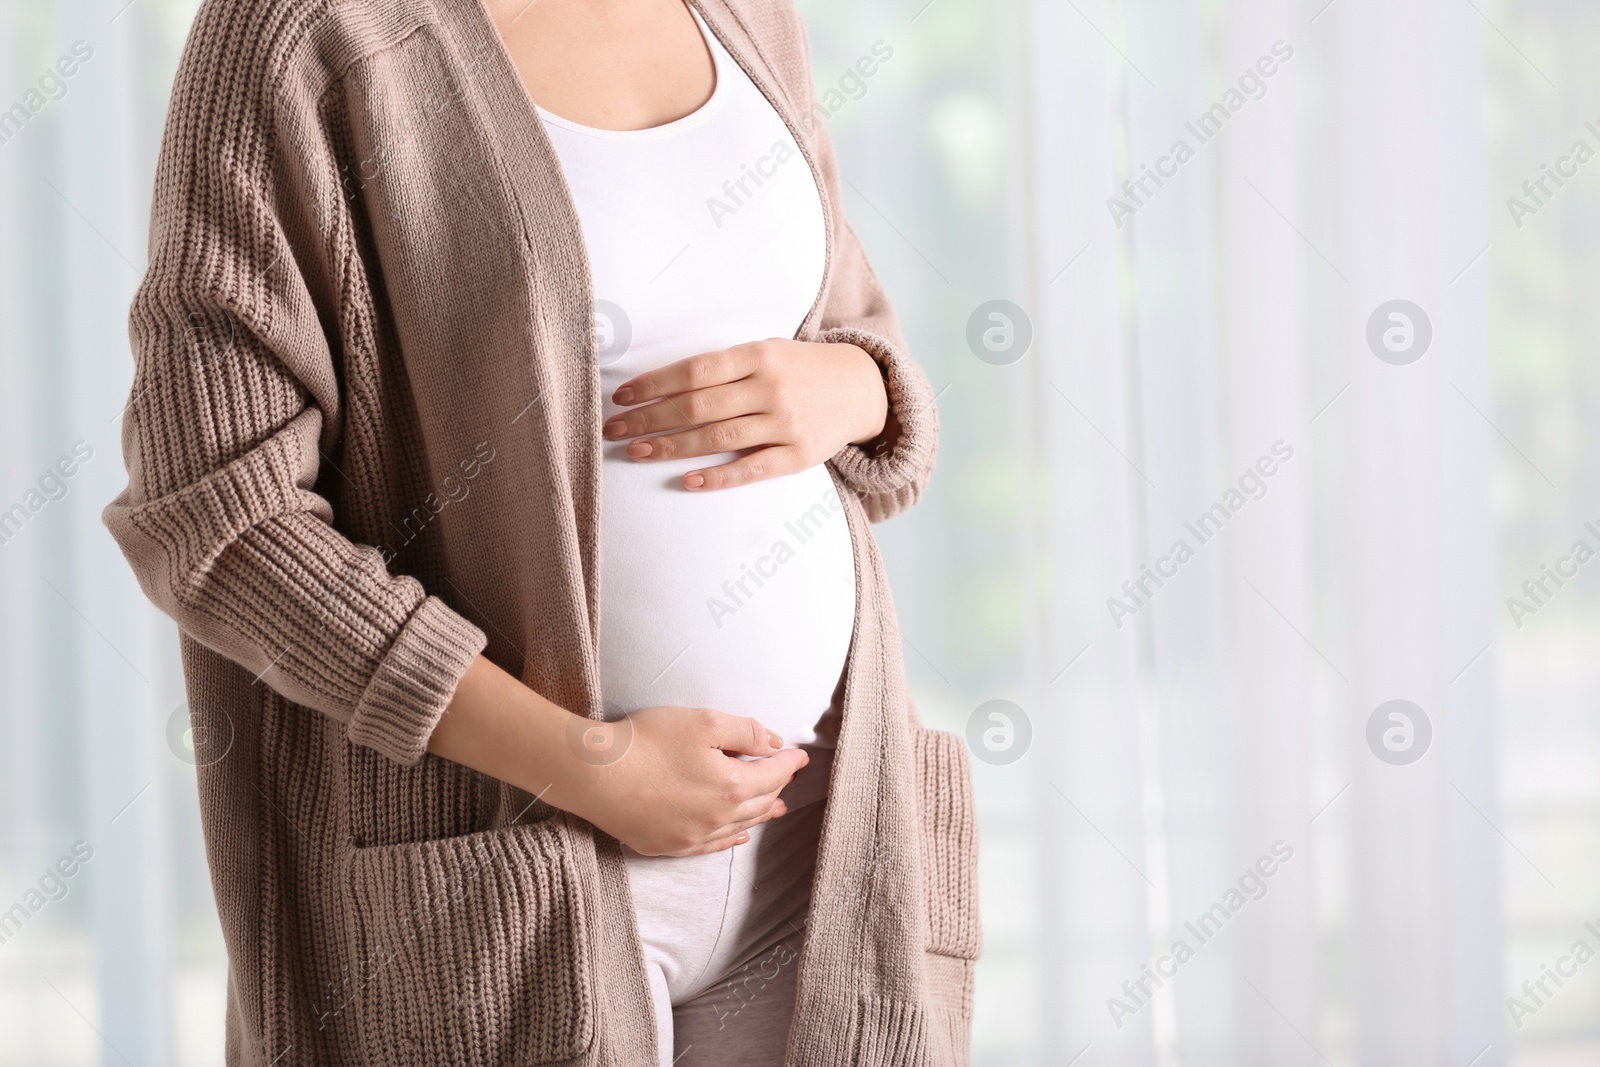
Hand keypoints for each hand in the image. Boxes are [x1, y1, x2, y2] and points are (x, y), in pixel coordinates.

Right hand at [564, 706, 808, 855]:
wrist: (594, 775)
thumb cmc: (647, 742)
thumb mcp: (703, 722)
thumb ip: (746, 732)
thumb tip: (774, 744)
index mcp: (732, 787)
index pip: (773, 775)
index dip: (789, 763)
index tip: (801, 755)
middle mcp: (718, 818)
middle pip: (759, 803)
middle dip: (778, 788)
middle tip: (788, 778)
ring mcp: (692, 837)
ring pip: (739, 827)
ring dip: (761, 815)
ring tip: (777, 808)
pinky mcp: (667, 845)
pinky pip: (711, 845)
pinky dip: (730, 838)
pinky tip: (739, 835)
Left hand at [603, 339, 888, 489]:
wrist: (862, 389)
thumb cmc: (800, 369)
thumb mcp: (767, 350)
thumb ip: (725, 366)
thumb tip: (662, 384)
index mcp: (759, 355)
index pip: (695, 370)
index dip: (654, 384)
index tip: (622, 397)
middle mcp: (771, 387)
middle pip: (698, 406)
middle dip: (650, 419)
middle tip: (613, 431)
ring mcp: (786, 423)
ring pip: (717, 438)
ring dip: (671, 447)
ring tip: (636, 452)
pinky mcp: (799, 455)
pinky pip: (752, 469)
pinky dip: (718, 477)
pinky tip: (688, 481)